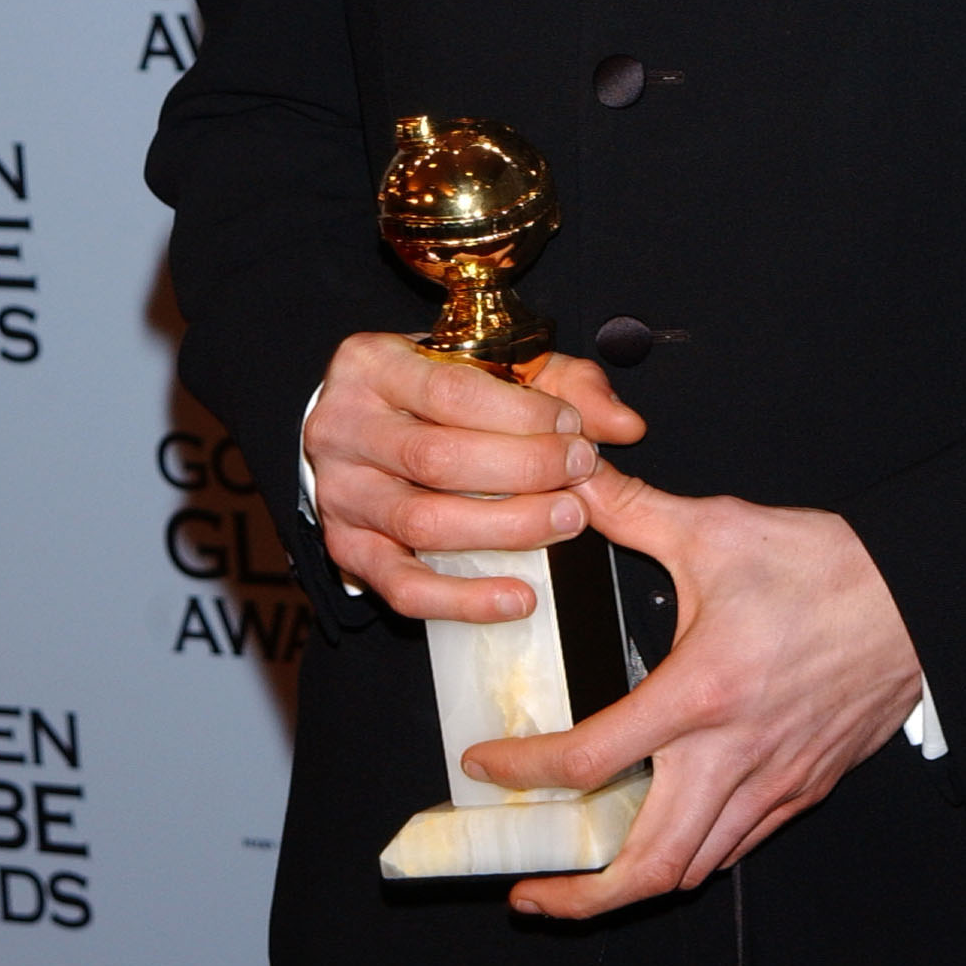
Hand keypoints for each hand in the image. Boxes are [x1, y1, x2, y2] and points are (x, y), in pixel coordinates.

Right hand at [304, 330, 645, 621]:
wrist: (366, 424)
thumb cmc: (437, 390)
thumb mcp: (496, 364)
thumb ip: (565, 384)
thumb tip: (625, 425)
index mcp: (373, 365)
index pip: (452, 390)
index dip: (522, 414)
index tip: (573, 427)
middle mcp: (344, 428)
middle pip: (438, 458)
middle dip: (524, 469)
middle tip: (581, 474)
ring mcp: (341, 494)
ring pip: (423, 523)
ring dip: (506, 529)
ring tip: (567, 523)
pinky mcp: (347, 551)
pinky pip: (403, 588)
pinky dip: (463, 600)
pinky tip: (518, 597)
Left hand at [459, 458, 923, 918]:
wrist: (920, 597)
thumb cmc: (826, 566)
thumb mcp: (718, 529)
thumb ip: (634, 510)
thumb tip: (574, 477)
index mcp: (701, 694)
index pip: (592, 760)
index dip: (526, 771)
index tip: (487, 764)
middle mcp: (733, 757)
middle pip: (647, 867)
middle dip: (579, 898)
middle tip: (530, 890)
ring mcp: (773, 783)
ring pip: (694, 869)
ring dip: (632, 885)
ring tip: (585, 879)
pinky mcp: (804, 788)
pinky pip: (737, 846)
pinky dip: (692, 856)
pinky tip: (666, 834)